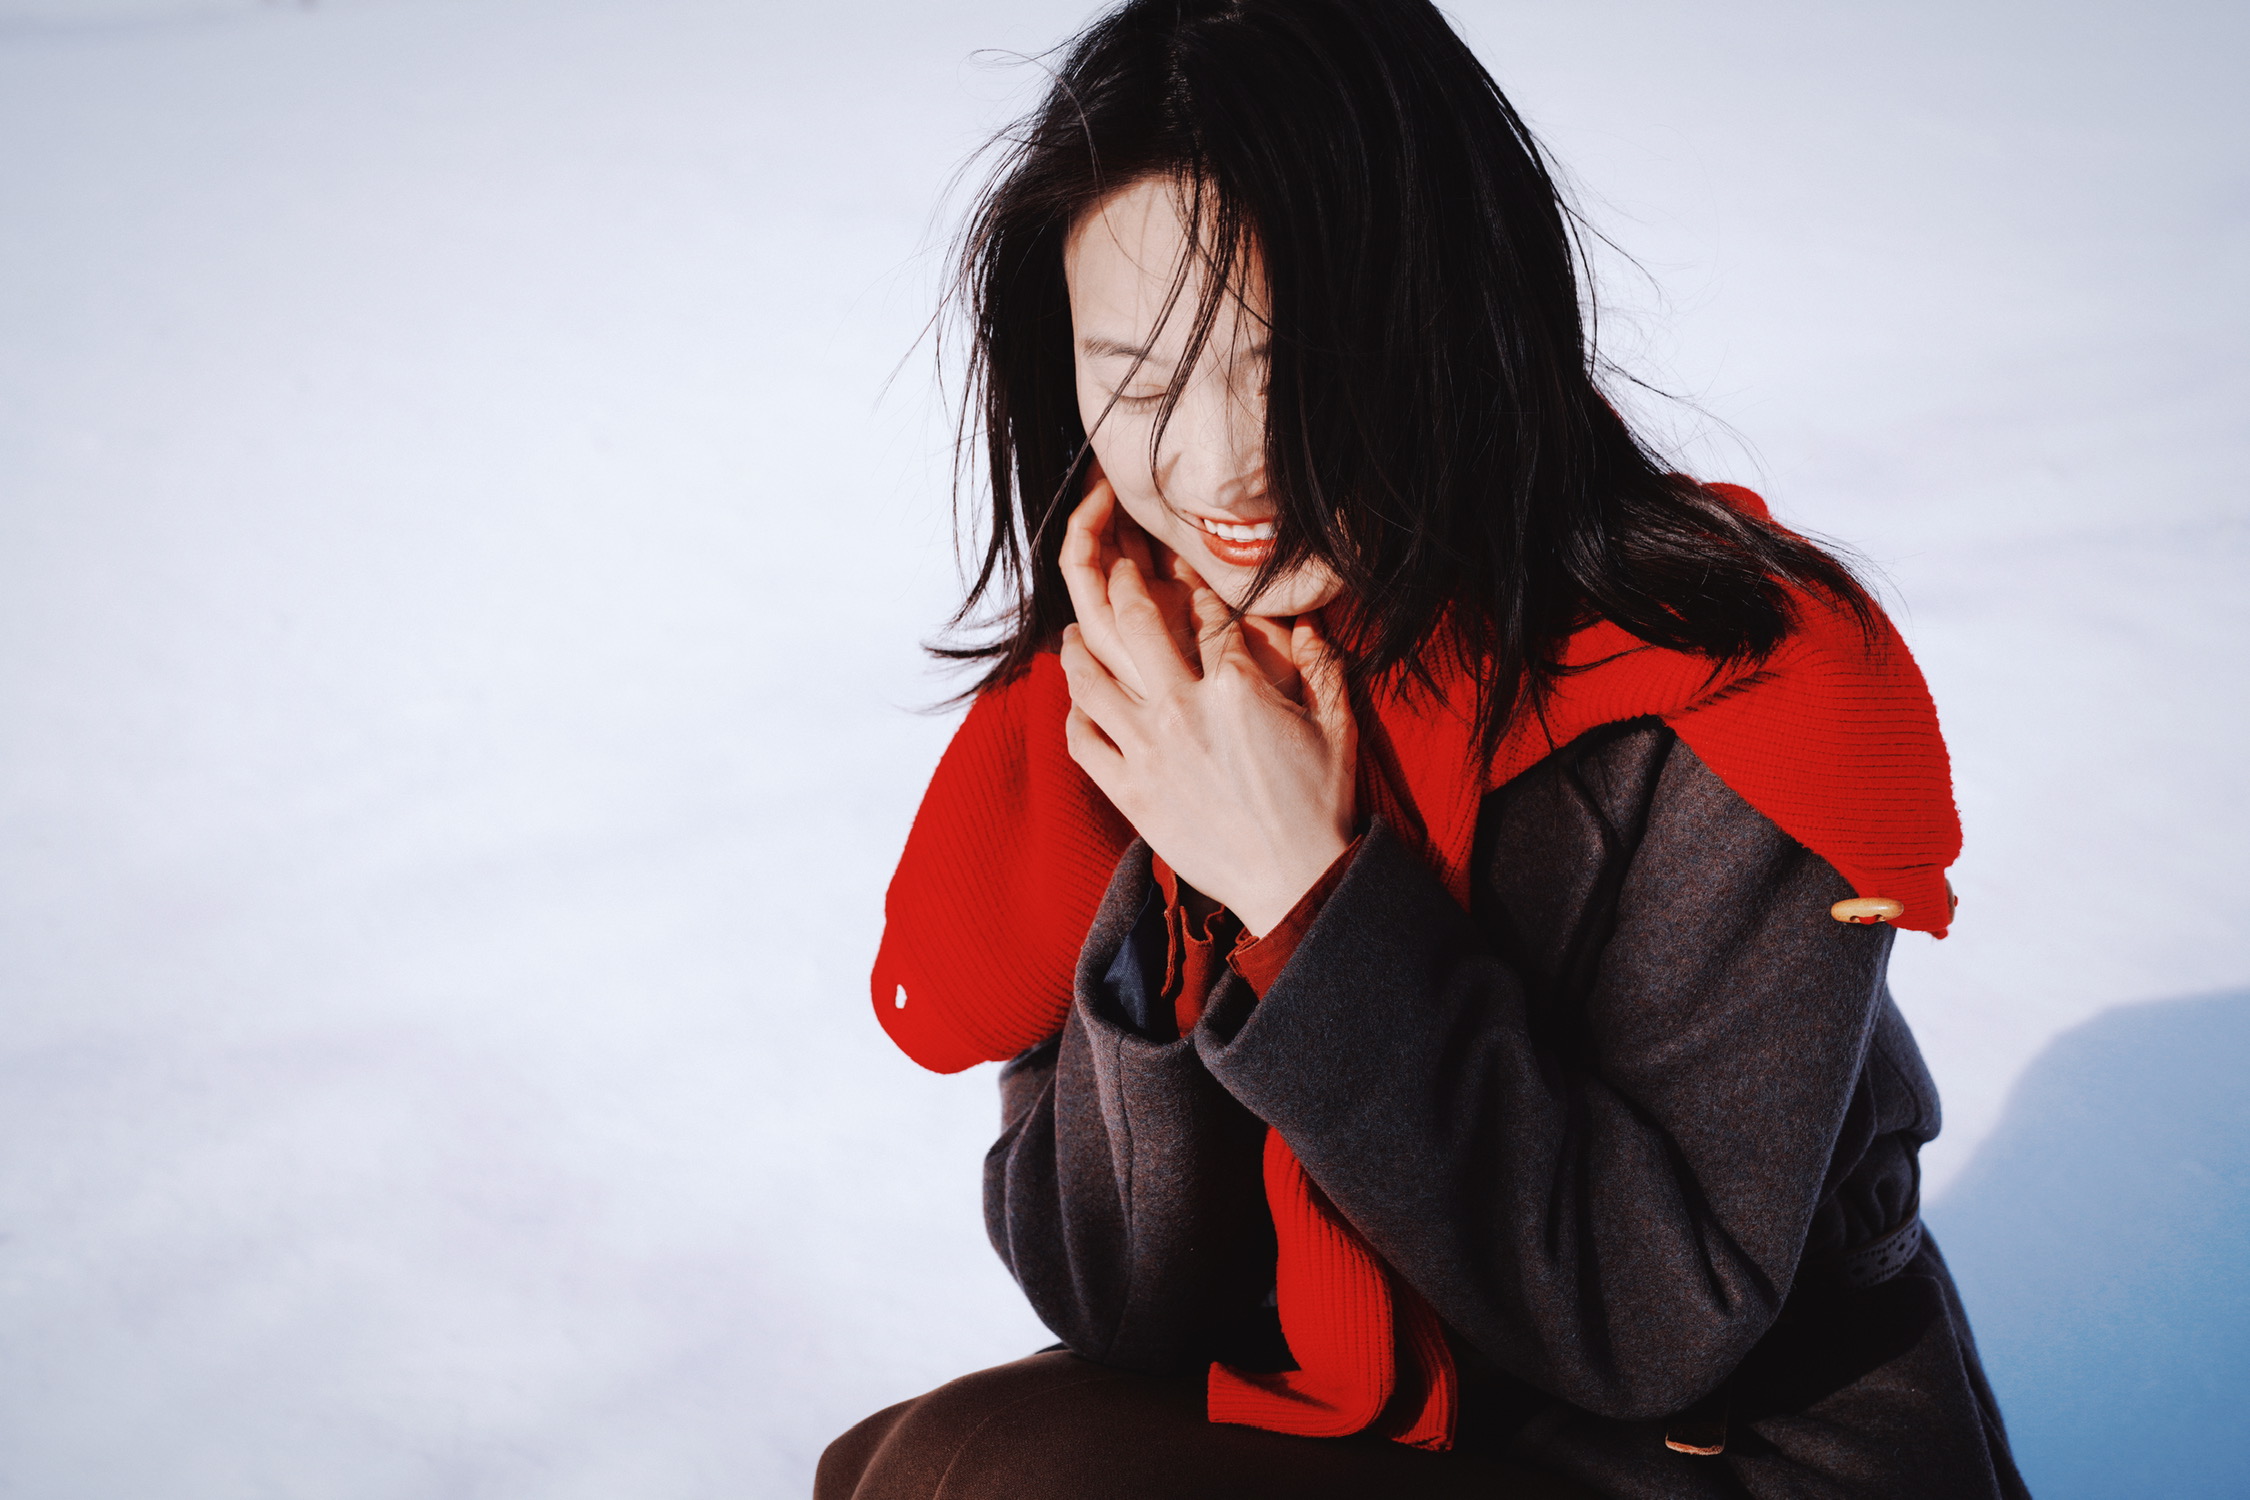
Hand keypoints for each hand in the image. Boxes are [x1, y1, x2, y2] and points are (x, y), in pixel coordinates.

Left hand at [1059, 477, 1356, 935]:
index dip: (1192, 588)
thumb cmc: (1321, 807)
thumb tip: (1305, 625)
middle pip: (1133, 622)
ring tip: (1075, 630)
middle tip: (1115, 570)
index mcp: (1236, 686)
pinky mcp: (1128, 793)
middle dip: (1119, 582)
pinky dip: (1073, 714)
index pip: (1202, 613)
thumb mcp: (1339, 726)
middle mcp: (1182, 709)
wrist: (1296, 882)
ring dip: (1076, 644)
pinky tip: (1079, 704)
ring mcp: (1148, 752)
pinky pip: (1080, 741)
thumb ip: (1323, 666)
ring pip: (1088, 677)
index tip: (1181, 579)